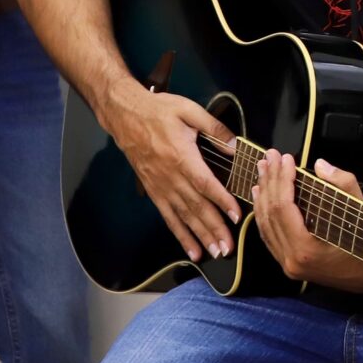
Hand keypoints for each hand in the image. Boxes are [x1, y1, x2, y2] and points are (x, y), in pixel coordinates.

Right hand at [108, 85, 242, 264]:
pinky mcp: (153, 192)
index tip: (236, 216)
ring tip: (215, 252)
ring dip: (200, 236)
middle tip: (229, 247)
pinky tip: (192, 249)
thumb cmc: (159, 111)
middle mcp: (171, 177)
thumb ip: (214, 128)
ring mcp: (161, 187)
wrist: (125, 116)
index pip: (205, 184)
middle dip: (214, 228)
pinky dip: (180, 235)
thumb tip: (235, 145)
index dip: (221, 201)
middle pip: (196, 207)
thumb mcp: (189, 110)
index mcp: (181, 156)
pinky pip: (168, 217)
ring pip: (184, 216)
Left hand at [252, 151, 362, 295]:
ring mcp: (289, 265)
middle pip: (270, 214)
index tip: (285, 158)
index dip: (281, 179)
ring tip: (262, 170)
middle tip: (268, 157)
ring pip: (265, 226)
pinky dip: (264, 214)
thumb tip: (320, 165)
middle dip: (269, 182)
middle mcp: (292, 261)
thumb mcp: (362, 212)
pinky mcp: (291, 265)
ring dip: (263, 195)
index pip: (283, 207)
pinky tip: (261, 197)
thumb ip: (342, 184)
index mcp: (306, 250)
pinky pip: (270, 237)